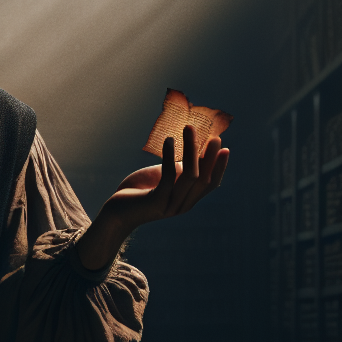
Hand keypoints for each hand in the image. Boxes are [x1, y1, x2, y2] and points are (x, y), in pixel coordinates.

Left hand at [75, 125, 228, 270]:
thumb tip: (195, 151)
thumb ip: (179, 169)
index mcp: (187, 200)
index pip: (210, 185)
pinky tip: (168, 140)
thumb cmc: (139, 192)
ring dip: (191, 150)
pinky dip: (169, 155)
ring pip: (189, 176)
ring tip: (189, 129)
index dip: (219, 167)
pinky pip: (168, 176)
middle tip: (214, 136)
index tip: (225, 148)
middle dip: (210, 157)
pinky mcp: (155, 202)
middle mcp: (182, 205)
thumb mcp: (163, 177)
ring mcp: (170, 205)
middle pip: (203, 179)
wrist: (116, 212)